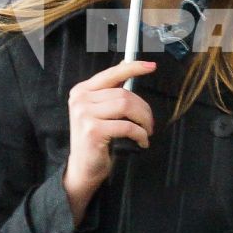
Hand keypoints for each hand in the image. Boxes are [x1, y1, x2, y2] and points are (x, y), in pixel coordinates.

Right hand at [61, 59, 156, 216]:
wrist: (83, 168)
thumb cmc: (95, 139)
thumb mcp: (100, 111)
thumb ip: (111, 89)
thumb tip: (124, 65)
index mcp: (82, 91)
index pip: (111, 74)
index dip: (133, 68)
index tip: (151, 66)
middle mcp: (80, 99)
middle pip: (123, 94)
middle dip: (143, 108)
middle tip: (149, 123)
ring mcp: (84, 114)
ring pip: (126, 107)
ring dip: (143, 120)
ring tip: (146, 131)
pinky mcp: (93, 130)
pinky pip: (127, 126)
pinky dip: (140, 134)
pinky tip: (142, 141)